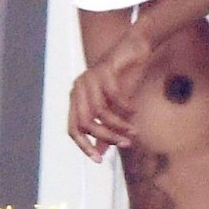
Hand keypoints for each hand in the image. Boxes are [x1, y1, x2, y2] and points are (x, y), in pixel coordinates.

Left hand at [68, 33, 148, 161]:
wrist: (135, 48)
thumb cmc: (123, 78)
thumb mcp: (114, 107)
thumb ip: (105, 128)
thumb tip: (100, 153)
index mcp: (77, 98)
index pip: (73, 129)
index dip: (84, 146)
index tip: (99, 160)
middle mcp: (78, 88)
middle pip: (85, 123)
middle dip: (106, 137)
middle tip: (125, 144)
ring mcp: (89, 77)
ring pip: (99, 111)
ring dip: (119, 124)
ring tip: (134, 131)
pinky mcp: (103, 70)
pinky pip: (113, 96)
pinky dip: (125, 107)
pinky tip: (135, 110)